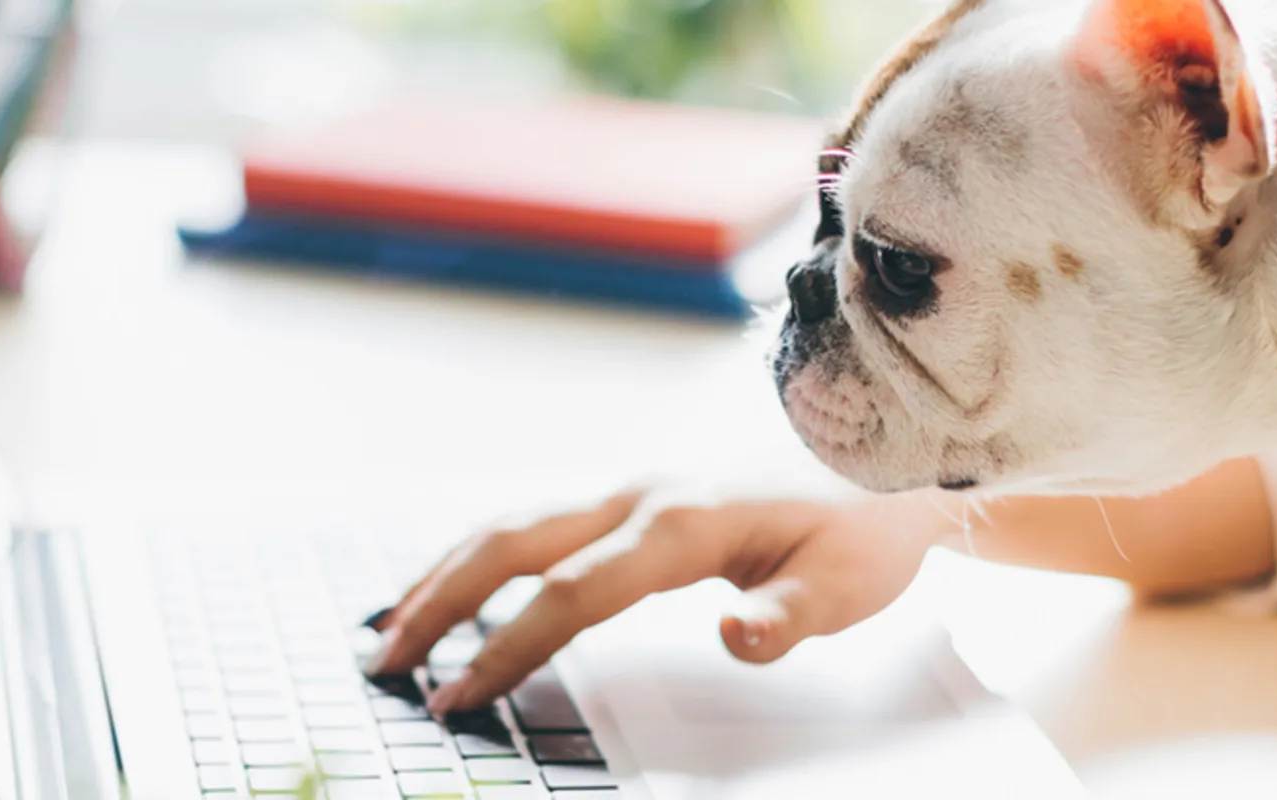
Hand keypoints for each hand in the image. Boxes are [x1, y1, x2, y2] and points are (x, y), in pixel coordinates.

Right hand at [365, 486, 944, 714]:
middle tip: (386, 663)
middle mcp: (642, 499)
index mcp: (684, 523)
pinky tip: (451, 591)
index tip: (461, 696)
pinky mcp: (632, 501)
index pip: (574, 593)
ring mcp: (631, 493)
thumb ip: (787, 618)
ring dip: (444, 576)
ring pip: (512, 526)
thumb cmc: (865, 526)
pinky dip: (479, 558)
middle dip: (440, 603)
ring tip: (389, 632)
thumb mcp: (847, 586)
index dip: (510, 646)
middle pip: (512, 543)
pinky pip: (537, 526)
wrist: (890, 456)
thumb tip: (736, 639)